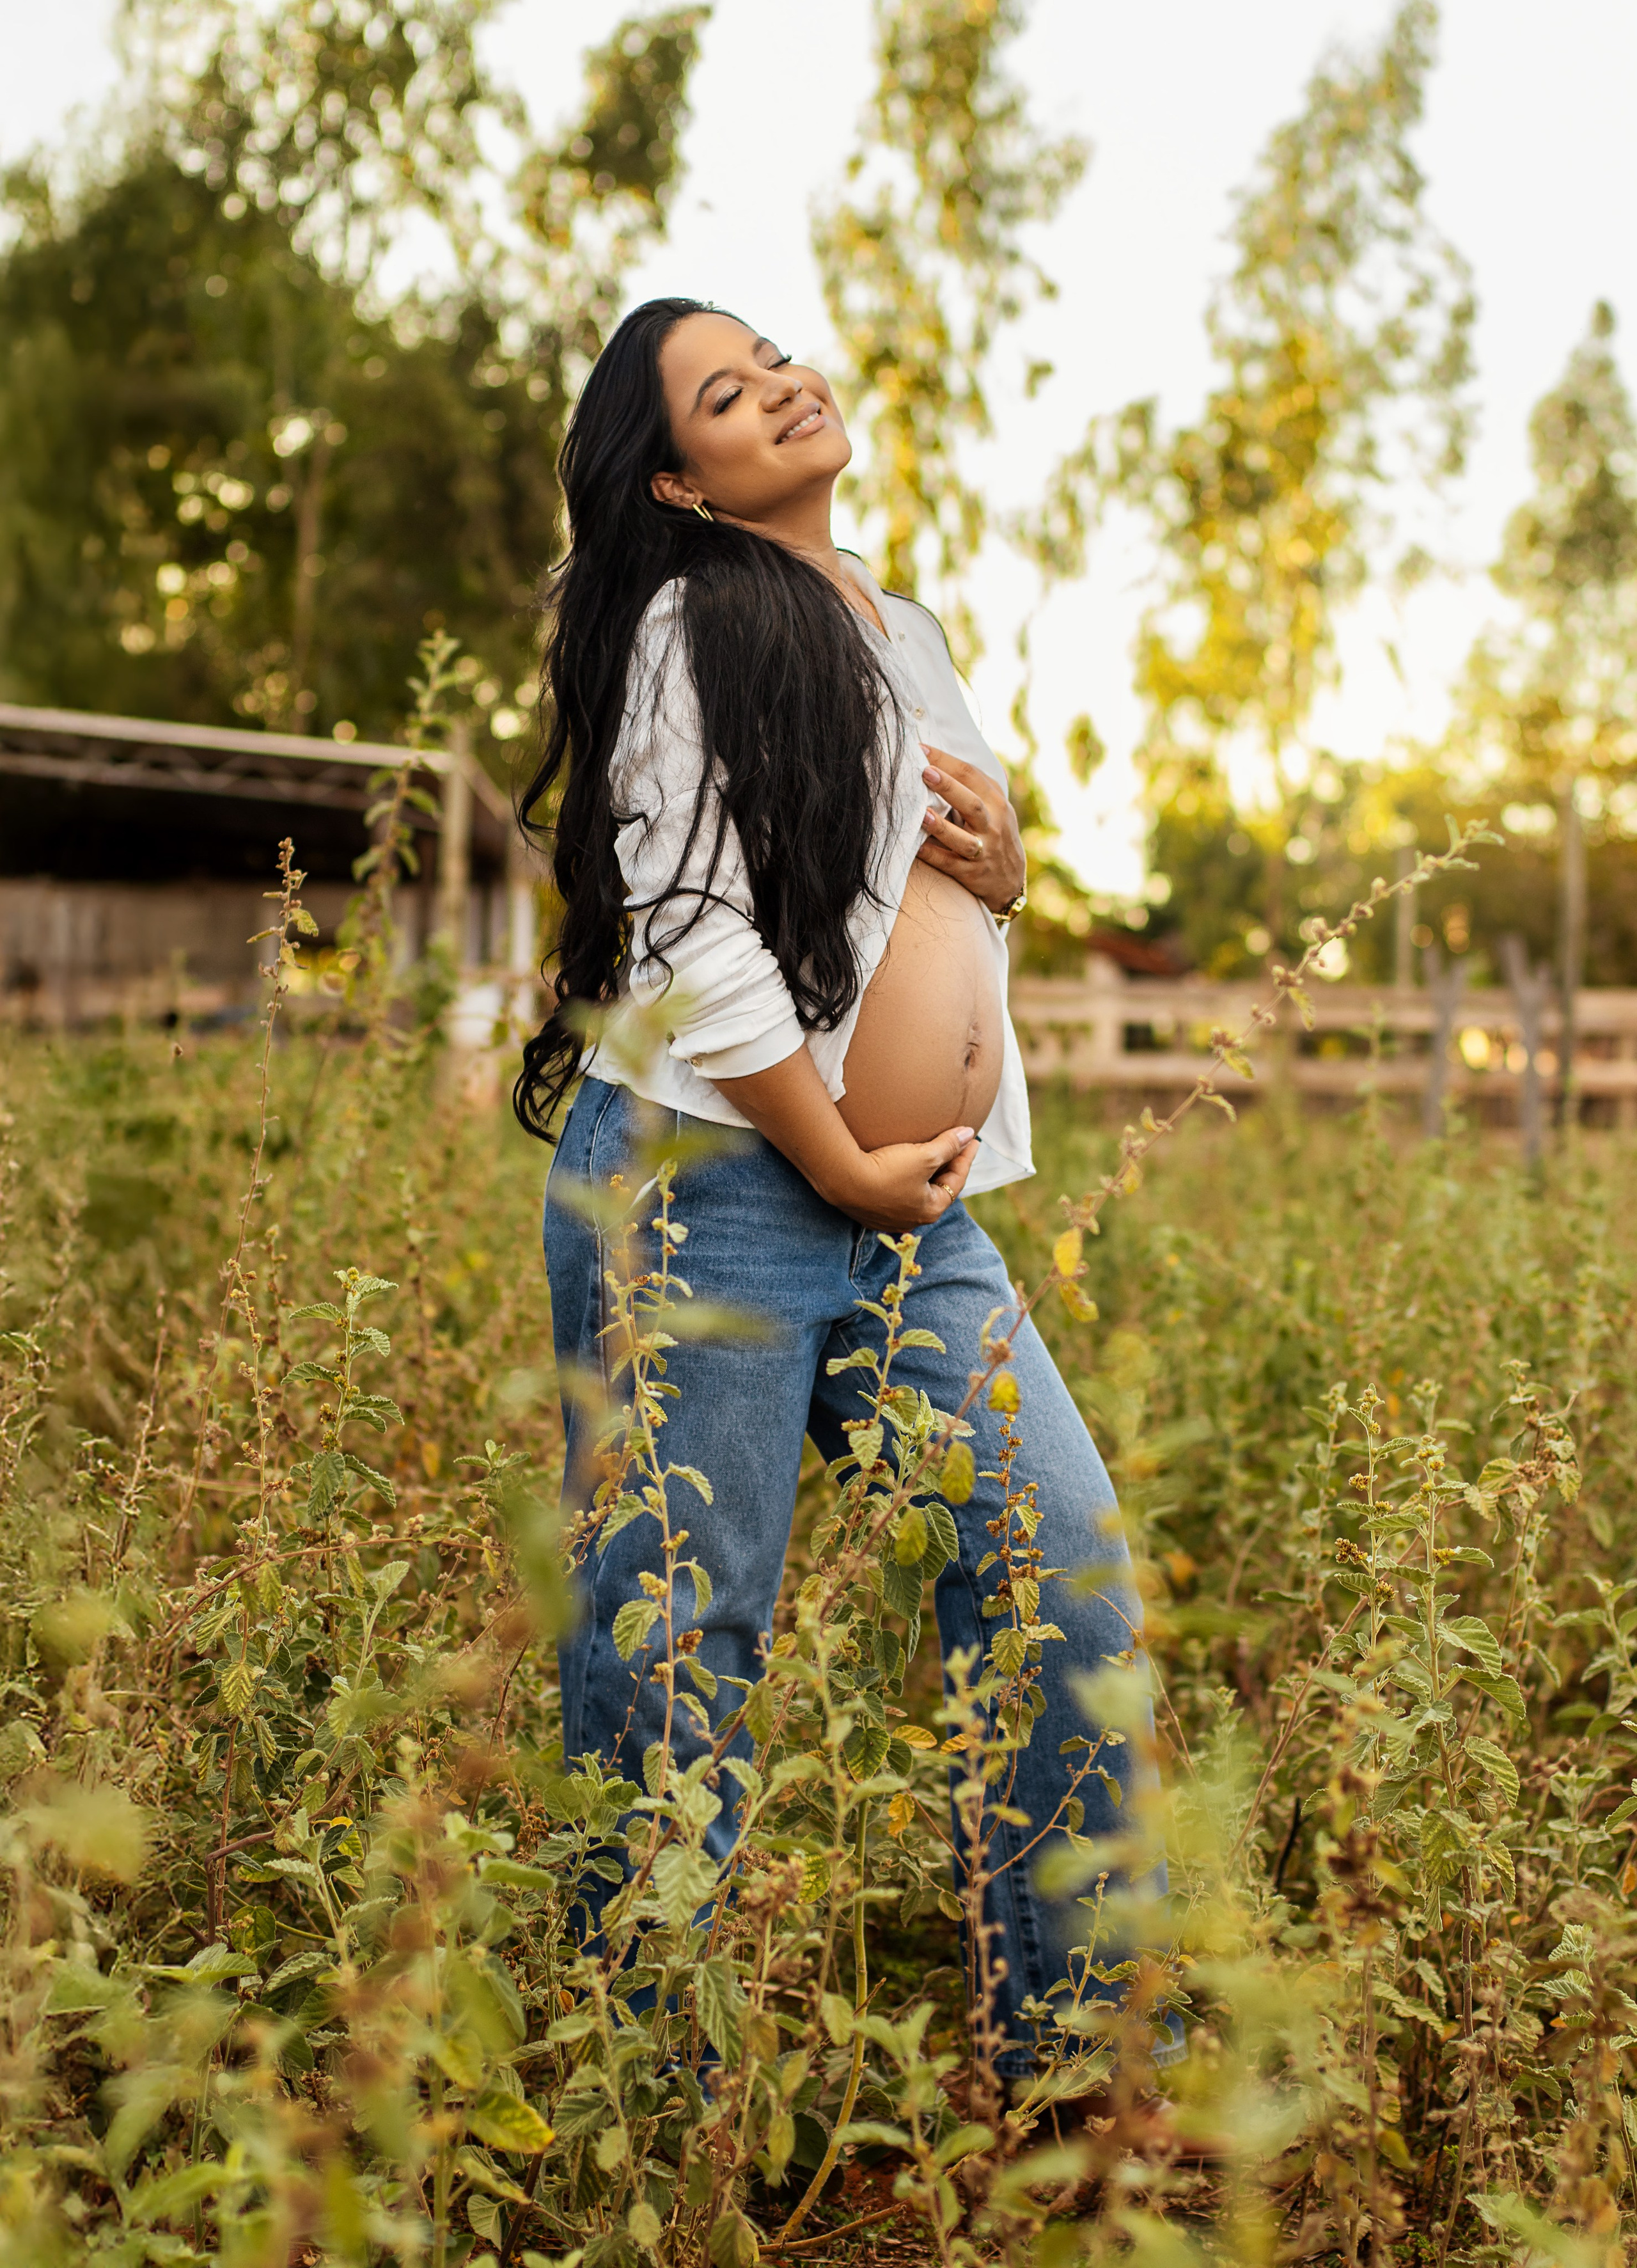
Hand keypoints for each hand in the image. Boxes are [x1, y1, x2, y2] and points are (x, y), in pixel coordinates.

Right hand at [831, 1126, 979, 1230]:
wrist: (842, 1179)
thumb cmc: (887, 1170)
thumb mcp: (924, 1155)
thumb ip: (949, 1145)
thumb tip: (968, 1135)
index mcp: (931, 1210)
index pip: (956, 1180)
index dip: (965, 1156)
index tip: (972, 1139)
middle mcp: (913, 1219)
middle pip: (937, 1188)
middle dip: (947, 1167)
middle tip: (955, 1147)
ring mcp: (890, 1218)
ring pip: (916, 1192)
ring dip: (924, 1174)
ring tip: (929, 1156)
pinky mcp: (871, 1211)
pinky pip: (896, 1193)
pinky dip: (904, 1179)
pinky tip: (901, 1167)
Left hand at [914, 746, 1025, 915]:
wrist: (1010, 879)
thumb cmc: (994, 832)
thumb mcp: (995, 806)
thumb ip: (975, 784)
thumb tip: (942, 754)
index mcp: (996, 803)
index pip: (972, 776)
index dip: (946, 761)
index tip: (920, 750)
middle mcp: (992, 825)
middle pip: (972, 804)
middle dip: (948, 787)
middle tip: (923, 772)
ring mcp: (982, 851)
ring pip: (963, 839)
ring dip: (941, 827)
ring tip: (923, 813)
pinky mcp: (971, 873)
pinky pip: (950, 864)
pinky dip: (933, 855)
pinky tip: (917, 846)